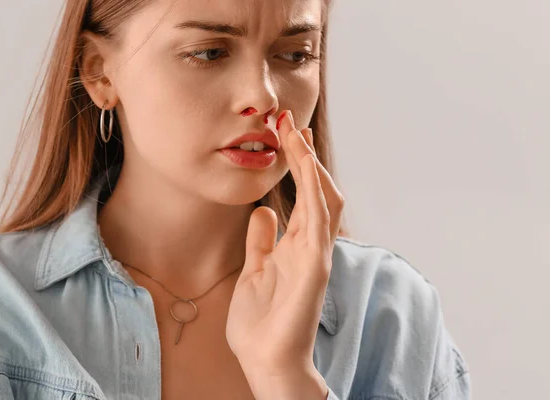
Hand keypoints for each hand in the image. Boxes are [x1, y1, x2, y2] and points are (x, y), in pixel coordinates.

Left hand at [226, 110, 344, 379]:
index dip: (297, 162)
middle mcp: (310, 244)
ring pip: (322, 197)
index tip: (283, 133)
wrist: (265, 359)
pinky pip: (318, 222)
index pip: (304, 193)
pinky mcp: (314, 267)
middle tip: (289, 121)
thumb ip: (262, 241)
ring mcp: (315, 254)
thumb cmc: (261, 321)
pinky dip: (314, 192)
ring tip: (295, 133)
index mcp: (296, 244)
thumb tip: (264, 212)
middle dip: (305, 154)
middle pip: (317, 188)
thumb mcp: (256, 269)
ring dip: (309, 163)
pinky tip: (305, 166)